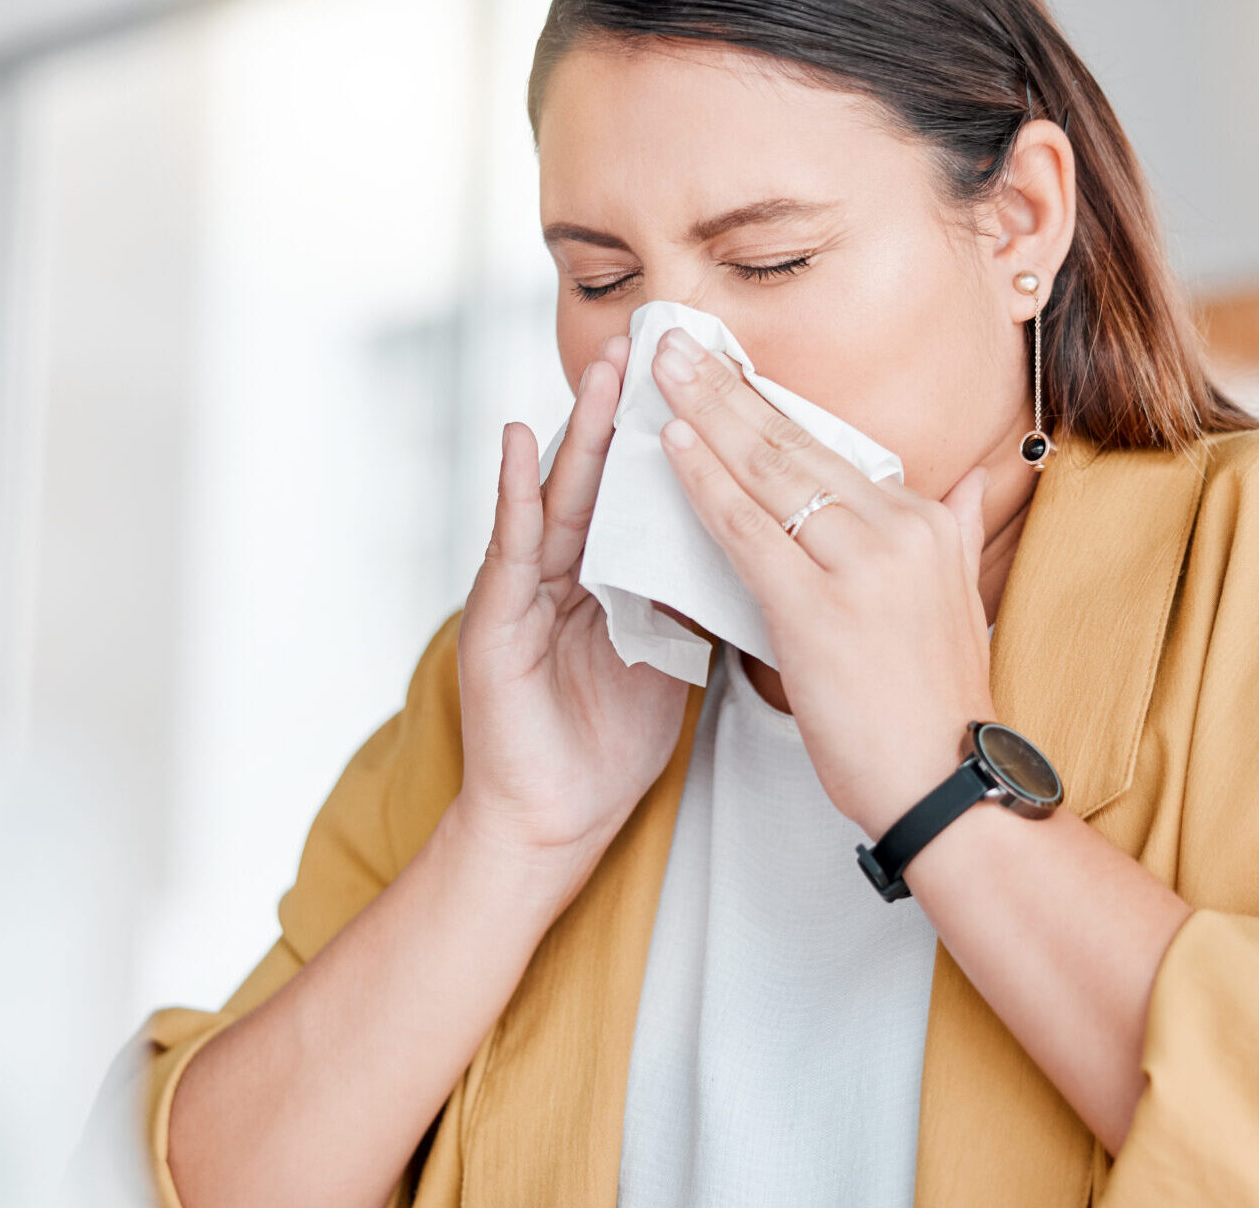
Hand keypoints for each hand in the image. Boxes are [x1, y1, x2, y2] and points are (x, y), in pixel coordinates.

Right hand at [448, 335, 687, 907]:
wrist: (555, 817)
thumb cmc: (611, 740)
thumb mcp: (674, 651)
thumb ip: (700, 593)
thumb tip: (764, 543)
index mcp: (615, 573)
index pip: (652, 489)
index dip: (682, 436)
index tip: (716, 374)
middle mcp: (569, 568)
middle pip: (610, 476)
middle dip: (634, 409)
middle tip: (662, 339)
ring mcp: (527, 588)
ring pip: (563, 494)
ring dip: (583, 430)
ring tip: (607, 370)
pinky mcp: (494, 618)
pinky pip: (508, 546)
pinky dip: (511, 492)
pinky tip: (519, 442)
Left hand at [650, 326, 1011, 836]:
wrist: (946, 787)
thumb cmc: (935, 709)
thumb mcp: (965, 602)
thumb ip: (961, 532)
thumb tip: (975, 482)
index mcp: (925, 523)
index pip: (830, 446)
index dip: (767, 402)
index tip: (722, 361)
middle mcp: (898, 529)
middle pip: (794, 442)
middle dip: (726, 385)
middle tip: (672, 337)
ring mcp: (859, 565)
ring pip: (767, 471)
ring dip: (705, 413)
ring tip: (658, 367)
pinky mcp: (817, 608)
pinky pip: (747, 530)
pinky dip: (704, 483)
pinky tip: (670, 446)